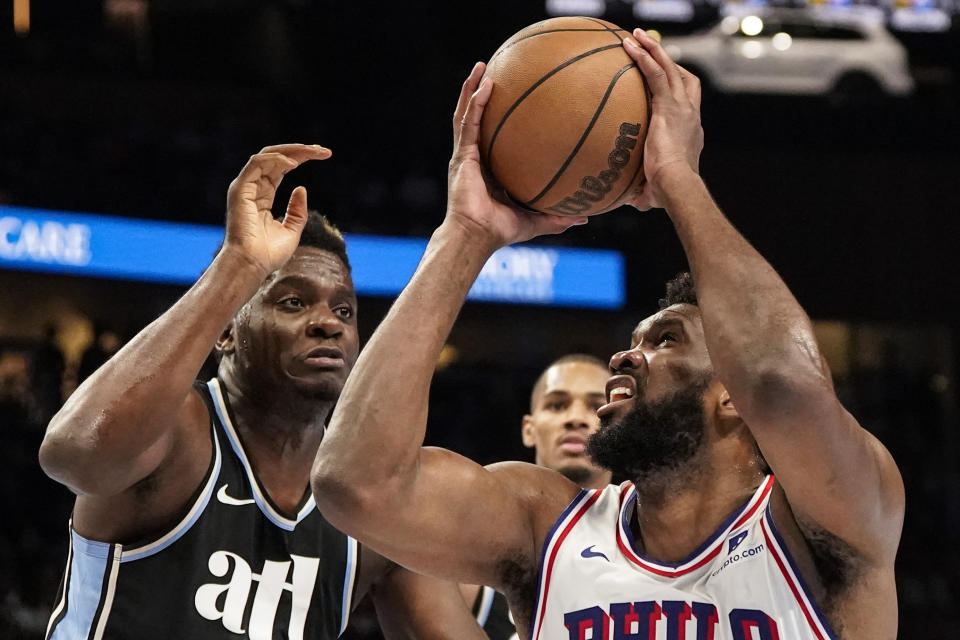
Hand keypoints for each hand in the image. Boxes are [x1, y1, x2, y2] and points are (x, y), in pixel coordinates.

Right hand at [223, 144, 331, 276]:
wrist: (251, 265)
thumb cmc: (269, 254)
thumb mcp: (292, 230)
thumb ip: (297, 211)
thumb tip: (301, 188)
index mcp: (262, 197)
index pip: (281, 169)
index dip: (301, 158)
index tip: (324, 155)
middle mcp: (253, 189)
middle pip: (276, 159)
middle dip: (301, 150)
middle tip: (324, 150)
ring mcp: (245, 187)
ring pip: (267, 156)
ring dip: (292, 151)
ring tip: (314, 151)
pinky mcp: (240, 189)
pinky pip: (257, 163)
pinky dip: (276, 159)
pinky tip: (295, 163)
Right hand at [445, 63, 586, 250]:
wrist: (476, 237)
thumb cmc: (500, 232)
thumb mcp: (536, 220)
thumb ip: (558, 216)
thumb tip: (585, 217)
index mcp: (487, 167)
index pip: (491, 135)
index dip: (496, 116)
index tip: (510, 97)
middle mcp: (473, 156)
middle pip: (476, 117)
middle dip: (480, 93)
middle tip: (493, 70)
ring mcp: (465, 154)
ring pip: (467, 113)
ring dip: (472, 88)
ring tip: (481, 66)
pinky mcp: (461, 155)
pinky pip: (469, 123)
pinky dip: (475, 103)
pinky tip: (485, 84)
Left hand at [622, 30, 703, 210]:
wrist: (677, 185)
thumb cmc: (668, 194)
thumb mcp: (655, 192)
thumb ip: (643, 193)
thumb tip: (629, 202)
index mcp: (690, 133)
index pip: (687, 105)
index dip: (678, 91)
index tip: (663, 85)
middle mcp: (690, 115)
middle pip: (685, 78)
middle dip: (669, 61)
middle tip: (650, 49)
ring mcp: (683, 107)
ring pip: (670, 68)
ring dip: (654, 49)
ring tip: (637, 35)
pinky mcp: (670, 104)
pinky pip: (655, 73)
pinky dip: (644, 56)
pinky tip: (629, 45)